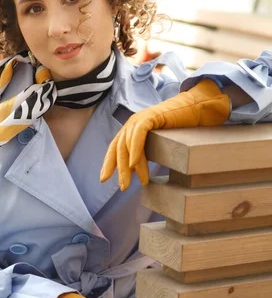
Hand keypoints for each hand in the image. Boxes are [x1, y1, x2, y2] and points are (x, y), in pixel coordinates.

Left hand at [100, 78, 229, 190]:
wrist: (195, 110)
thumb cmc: (179, 129)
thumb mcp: (157, 144)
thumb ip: (144, 153)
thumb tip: (136, 172)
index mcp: (130, 130)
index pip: (114, 148)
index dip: (108, 163)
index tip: (103, 179)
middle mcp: (131, 123)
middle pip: (118, 149)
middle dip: (120, 170)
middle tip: (124, 187)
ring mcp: (139, 119)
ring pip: (127, 145)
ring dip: (132, 166)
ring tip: (142, 181)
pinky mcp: (150, 117)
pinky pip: (138, 135)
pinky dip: (135, 150)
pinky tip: (134, 164)